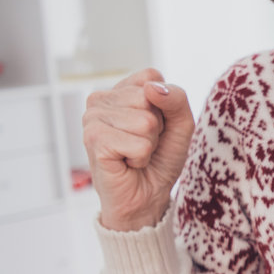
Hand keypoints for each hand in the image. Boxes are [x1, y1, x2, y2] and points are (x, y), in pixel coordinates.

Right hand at [83, 68, 195, 231]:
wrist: (146, 195)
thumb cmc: (160, 158)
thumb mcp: (181, 123)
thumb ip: (175, 98)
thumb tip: (151, 89)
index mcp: (120, 90)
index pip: (152, 77)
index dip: (164, 106)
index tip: (156, 126)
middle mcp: (101, 99)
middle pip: (148, 98)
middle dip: (157, 127)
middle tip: (144, 143)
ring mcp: (93, 118)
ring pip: (145, 121)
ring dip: (149, 144)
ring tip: (135, 154)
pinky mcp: (94, 139)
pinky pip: (138, 143)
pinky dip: (141, 157)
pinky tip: (127, 163)